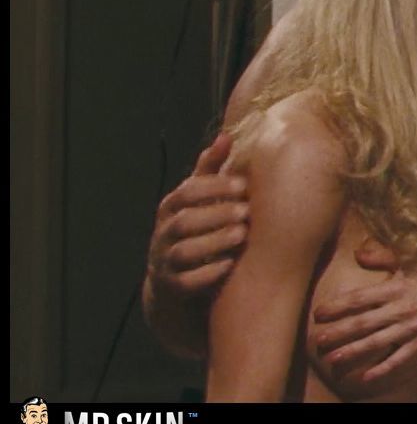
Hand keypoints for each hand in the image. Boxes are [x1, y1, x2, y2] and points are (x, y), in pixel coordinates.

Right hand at [147, 132, 247, 297]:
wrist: (172, 283)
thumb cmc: (194, 230)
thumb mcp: (198, 201)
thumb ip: (209, 171)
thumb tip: (226, 136)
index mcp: (171, 209)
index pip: (185, 193)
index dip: (211, 188)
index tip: (241, 185)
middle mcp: (164, 234)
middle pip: (183, 222)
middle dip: (215, 215)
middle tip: (246, 211)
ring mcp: (165, 262)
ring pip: (183, 252)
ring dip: (213, 242)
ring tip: (242, 234)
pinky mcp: (173, 288)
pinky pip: (185, 283)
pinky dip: (207, 274)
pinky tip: (230, 265)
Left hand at [308, 241, 416, 384]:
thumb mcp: (409, 262)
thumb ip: (383, 257)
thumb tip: (358, 252)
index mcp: (397, 287)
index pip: (361, 298)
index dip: (338, 306)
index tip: (319, 313)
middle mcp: (402, 308)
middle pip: (365, 323)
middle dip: (340, 332)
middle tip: (318, 340)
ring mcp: (411, 327)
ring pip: (378, 342)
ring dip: (354, 351)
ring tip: (333, 358)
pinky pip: (400, 357)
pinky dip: (383, 368)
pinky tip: (366, 376)